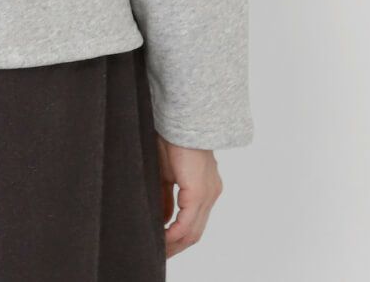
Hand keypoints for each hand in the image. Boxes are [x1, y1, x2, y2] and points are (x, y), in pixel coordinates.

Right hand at [156, 133, 223, 258]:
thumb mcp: (166, 173)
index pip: (193, 220)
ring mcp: (207, 194)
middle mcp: (211, 193)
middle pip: (195, 231)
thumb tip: (164, 218)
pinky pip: (187, 223)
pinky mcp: (199, 192)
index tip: (162, 242)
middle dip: (176, 245)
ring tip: (158, 248)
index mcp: (205, 187)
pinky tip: (162, 237)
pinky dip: (174, 233)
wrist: (180, 118)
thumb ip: (167, 197)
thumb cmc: (171, 137)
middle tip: (159, 252)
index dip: (178, 235)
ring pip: (193, 231)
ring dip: (174, 243)